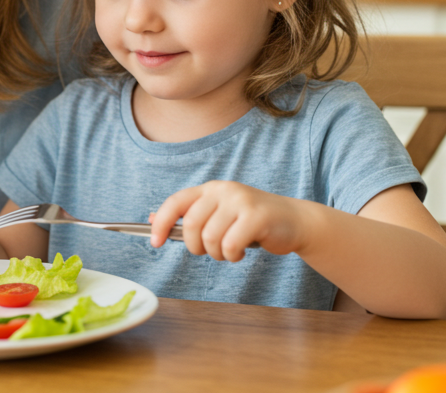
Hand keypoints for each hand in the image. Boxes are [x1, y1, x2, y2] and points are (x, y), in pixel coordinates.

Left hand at [149, 181, 308, 260]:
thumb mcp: (219, 214)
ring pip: (210, 238)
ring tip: (229, 250)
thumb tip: (151, 219)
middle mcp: (223, 190)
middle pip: (190, 225)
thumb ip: (189, 216)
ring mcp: (240, 201)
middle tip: (210, 250)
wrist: (294, 221)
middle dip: (196, 246)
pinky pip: (230, 246)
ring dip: (217, 254)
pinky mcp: (256, 216)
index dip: (161, 222)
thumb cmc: (252, 222)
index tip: (155, 242)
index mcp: (210, 188)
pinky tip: (241, 252)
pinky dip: (232, 256)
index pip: (176, 202)